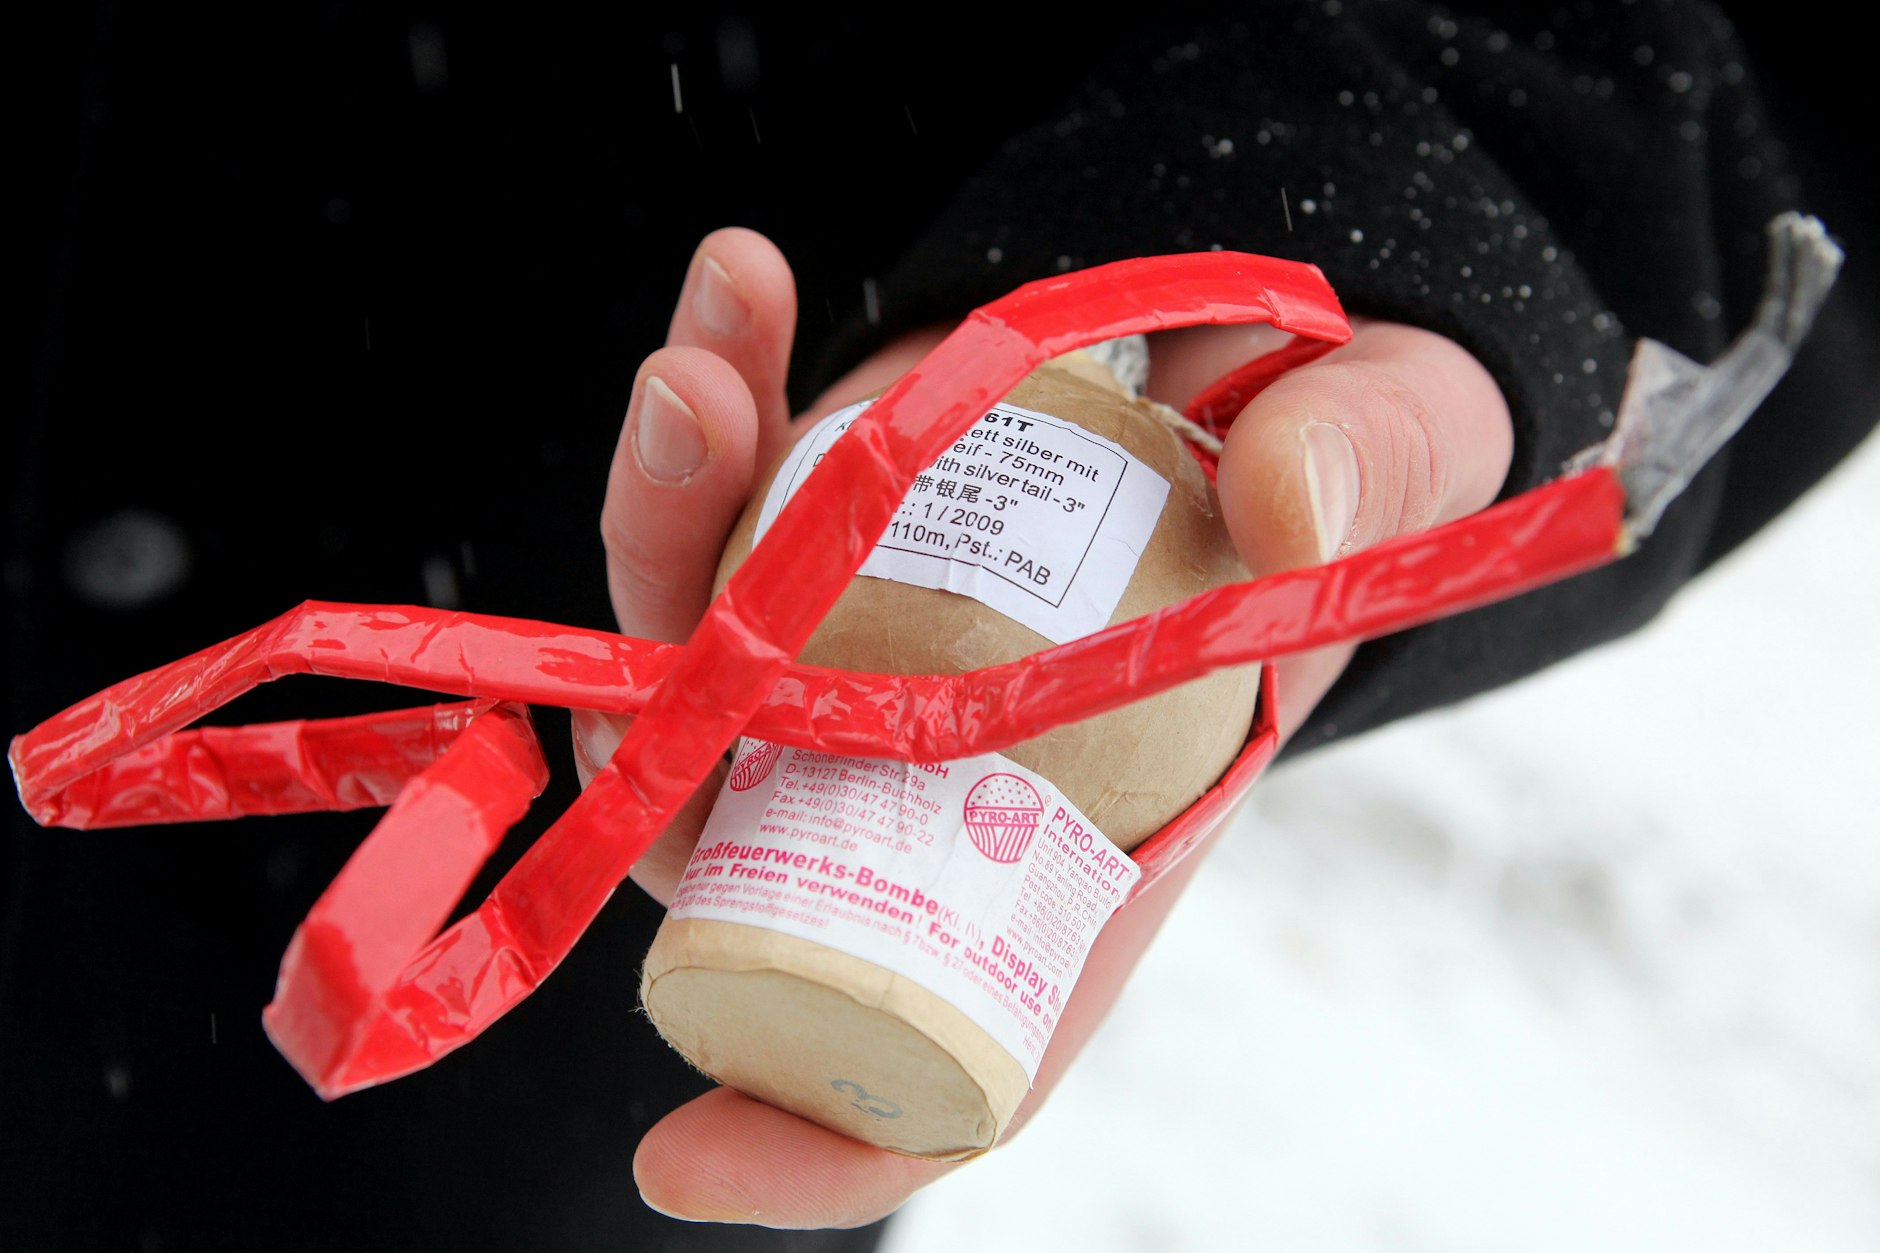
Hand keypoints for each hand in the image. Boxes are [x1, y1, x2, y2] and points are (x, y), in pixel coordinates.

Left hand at [573, 229, 1512, 1226]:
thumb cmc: (1357, 463)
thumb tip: (1281, 510)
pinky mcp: (834, 530)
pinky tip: (742, 285)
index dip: (823, 1135)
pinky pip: (732, 500)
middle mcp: (944, 771)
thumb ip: (1366, 479)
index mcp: (1085, 841)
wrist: (1283, 347)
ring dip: (669, 521)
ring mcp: (868, 648)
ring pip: (700, 657)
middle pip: (749, 830)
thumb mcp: (1396, 462)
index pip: (952, 1033)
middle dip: (663, 733)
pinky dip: (724, 400)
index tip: (684, 1159)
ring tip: (700, 376)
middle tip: (673, 581)